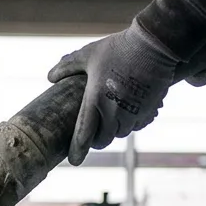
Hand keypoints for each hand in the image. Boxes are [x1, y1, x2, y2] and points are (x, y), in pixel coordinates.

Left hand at [49, 22, 178, 165]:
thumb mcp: (88, 55)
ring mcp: (134, 112)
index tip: (75, 161)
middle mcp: (115, 112)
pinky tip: (129, 111)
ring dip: (115, 130)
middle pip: (104, 140)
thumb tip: (50, 77)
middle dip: (97, 140)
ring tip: (110, 119)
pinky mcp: (150, 109)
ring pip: (122, 133)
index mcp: (95, 101)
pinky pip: (138, 125)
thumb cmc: (119, 48)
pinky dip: (132, 123)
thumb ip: (67, 66)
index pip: (84, 135)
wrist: (155, 44)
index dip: (78, 150)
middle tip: (93, 134)